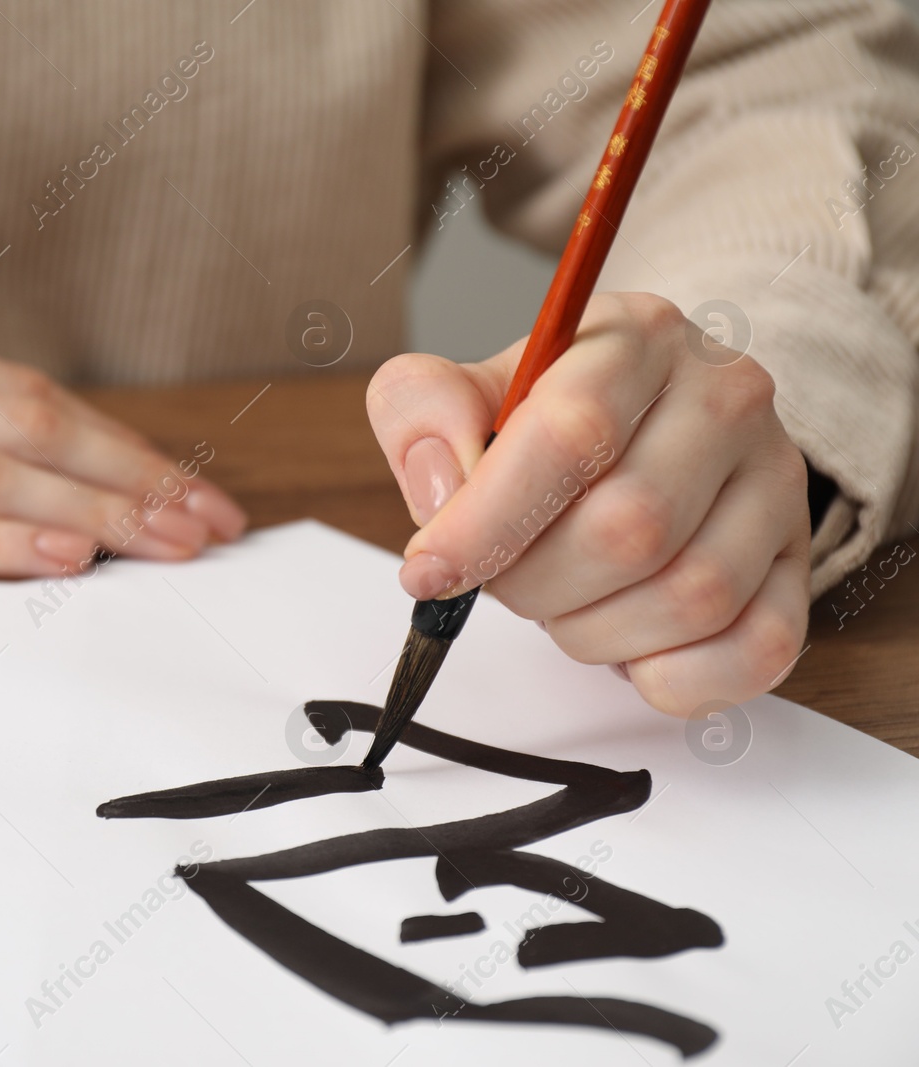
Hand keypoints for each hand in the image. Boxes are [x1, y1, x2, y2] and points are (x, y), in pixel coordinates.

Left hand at [367, 292, 810, 715]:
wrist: (650, 423)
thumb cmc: (550, 421)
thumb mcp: (471, 392)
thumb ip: (423, 414)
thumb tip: (441, 483)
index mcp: (638, 338)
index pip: (570, 431)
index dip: (488, 519)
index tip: (429, 570)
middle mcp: (727, 400)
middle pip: (629, 529)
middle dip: (534, 583)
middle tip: (501, 579)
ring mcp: (777, 485)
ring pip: (689, 599)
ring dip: (592, 632)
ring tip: (561, 601)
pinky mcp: (799, 566)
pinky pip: (753, 654)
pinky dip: (669, 677)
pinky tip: (624, 642)